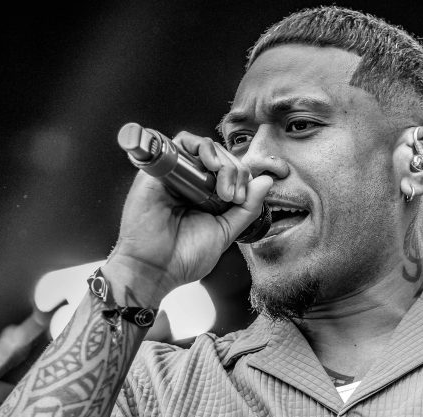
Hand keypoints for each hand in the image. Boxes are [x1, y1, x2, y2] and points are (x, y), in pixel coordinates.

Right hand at [107, 131, 272, 305]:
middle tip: (232, 196)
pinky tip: (210, 165)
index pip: (230, 170)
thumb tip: (266, 181)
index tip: (241, 199)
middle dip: (234, 171)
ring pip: (202, 146)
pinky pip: (178, 142)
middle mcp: (189, 183)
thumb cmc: (184, 257)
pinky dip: (199, 146)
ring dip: (220, 159)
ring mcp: (174, 175)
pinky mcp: (158, 170)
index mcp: (205, 196)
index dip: (242, 176)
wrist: (156, 269)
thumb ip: (247, 208)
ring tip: (222, 185)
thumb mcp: (226, 232)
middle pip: (219, 156)